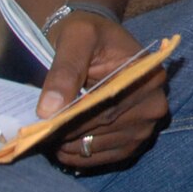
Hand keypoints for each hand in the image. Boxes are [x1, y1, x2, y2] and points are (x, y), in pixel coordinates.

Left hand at [40, 13, 169, 169]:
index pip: (107, 108)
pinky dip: (82, 155)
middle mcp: (155, 103)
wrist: (95, 40)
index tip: (44, 124)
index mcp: (148, 75)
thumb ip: (64, 71)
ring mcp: (147, 125)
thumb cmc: (88, 34)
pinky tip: (61, 147)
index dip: (73, 119)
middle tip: (37, 134)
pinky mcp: (136, 140)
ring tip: (47, 138)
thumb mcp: (75, 38)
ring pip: (103, 147)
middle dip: (69, 134)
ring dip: (72, 147)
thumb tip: (49, 110)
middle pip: (105, 129)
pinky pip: (107, 158)